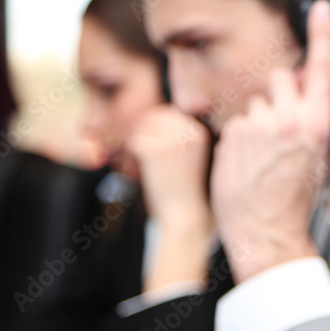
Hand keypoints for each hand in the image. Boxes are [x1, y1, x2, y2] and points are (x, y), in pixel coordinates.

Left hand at [126, 105, 211, 224]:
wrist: (184, 216)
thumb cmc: (184, 192)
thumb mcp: (188, 159)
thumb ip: (176, 138)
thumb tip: (149, 121)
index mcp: (199, 132)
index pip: (168, 114)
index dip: (153, 127)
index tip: (148, 143)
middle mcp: (189, 131)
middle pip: (153, 117)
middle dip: (142, 131)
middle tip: (138, 151)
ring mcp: (173, 139)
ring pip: (141, 129)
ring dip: (135, 143)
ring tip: (137, 162)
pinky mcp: (156, 151)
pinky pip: (134, 142)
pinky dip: (130, 155)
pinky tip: (135, 168)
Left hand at [211, 0, 329, 281]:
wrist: (267, 230)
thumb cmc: (294, 198)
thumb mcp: (314, 155)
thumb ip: (305, 119)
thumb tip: (294, 91)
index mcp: (316, 124)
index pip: (320, 69)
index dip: (323, 36)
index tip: (323, 9)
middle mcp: (288, 119)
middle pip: (278, 78)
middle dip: (277, 94)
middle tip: (278, 127)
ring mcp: (257, 125)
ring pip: (254, 105)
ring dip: (256, 122)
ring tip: (261, 157)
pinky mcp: (232, 135)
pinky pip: (236, 125)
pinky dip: (239, 141)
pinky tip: (246, 165)